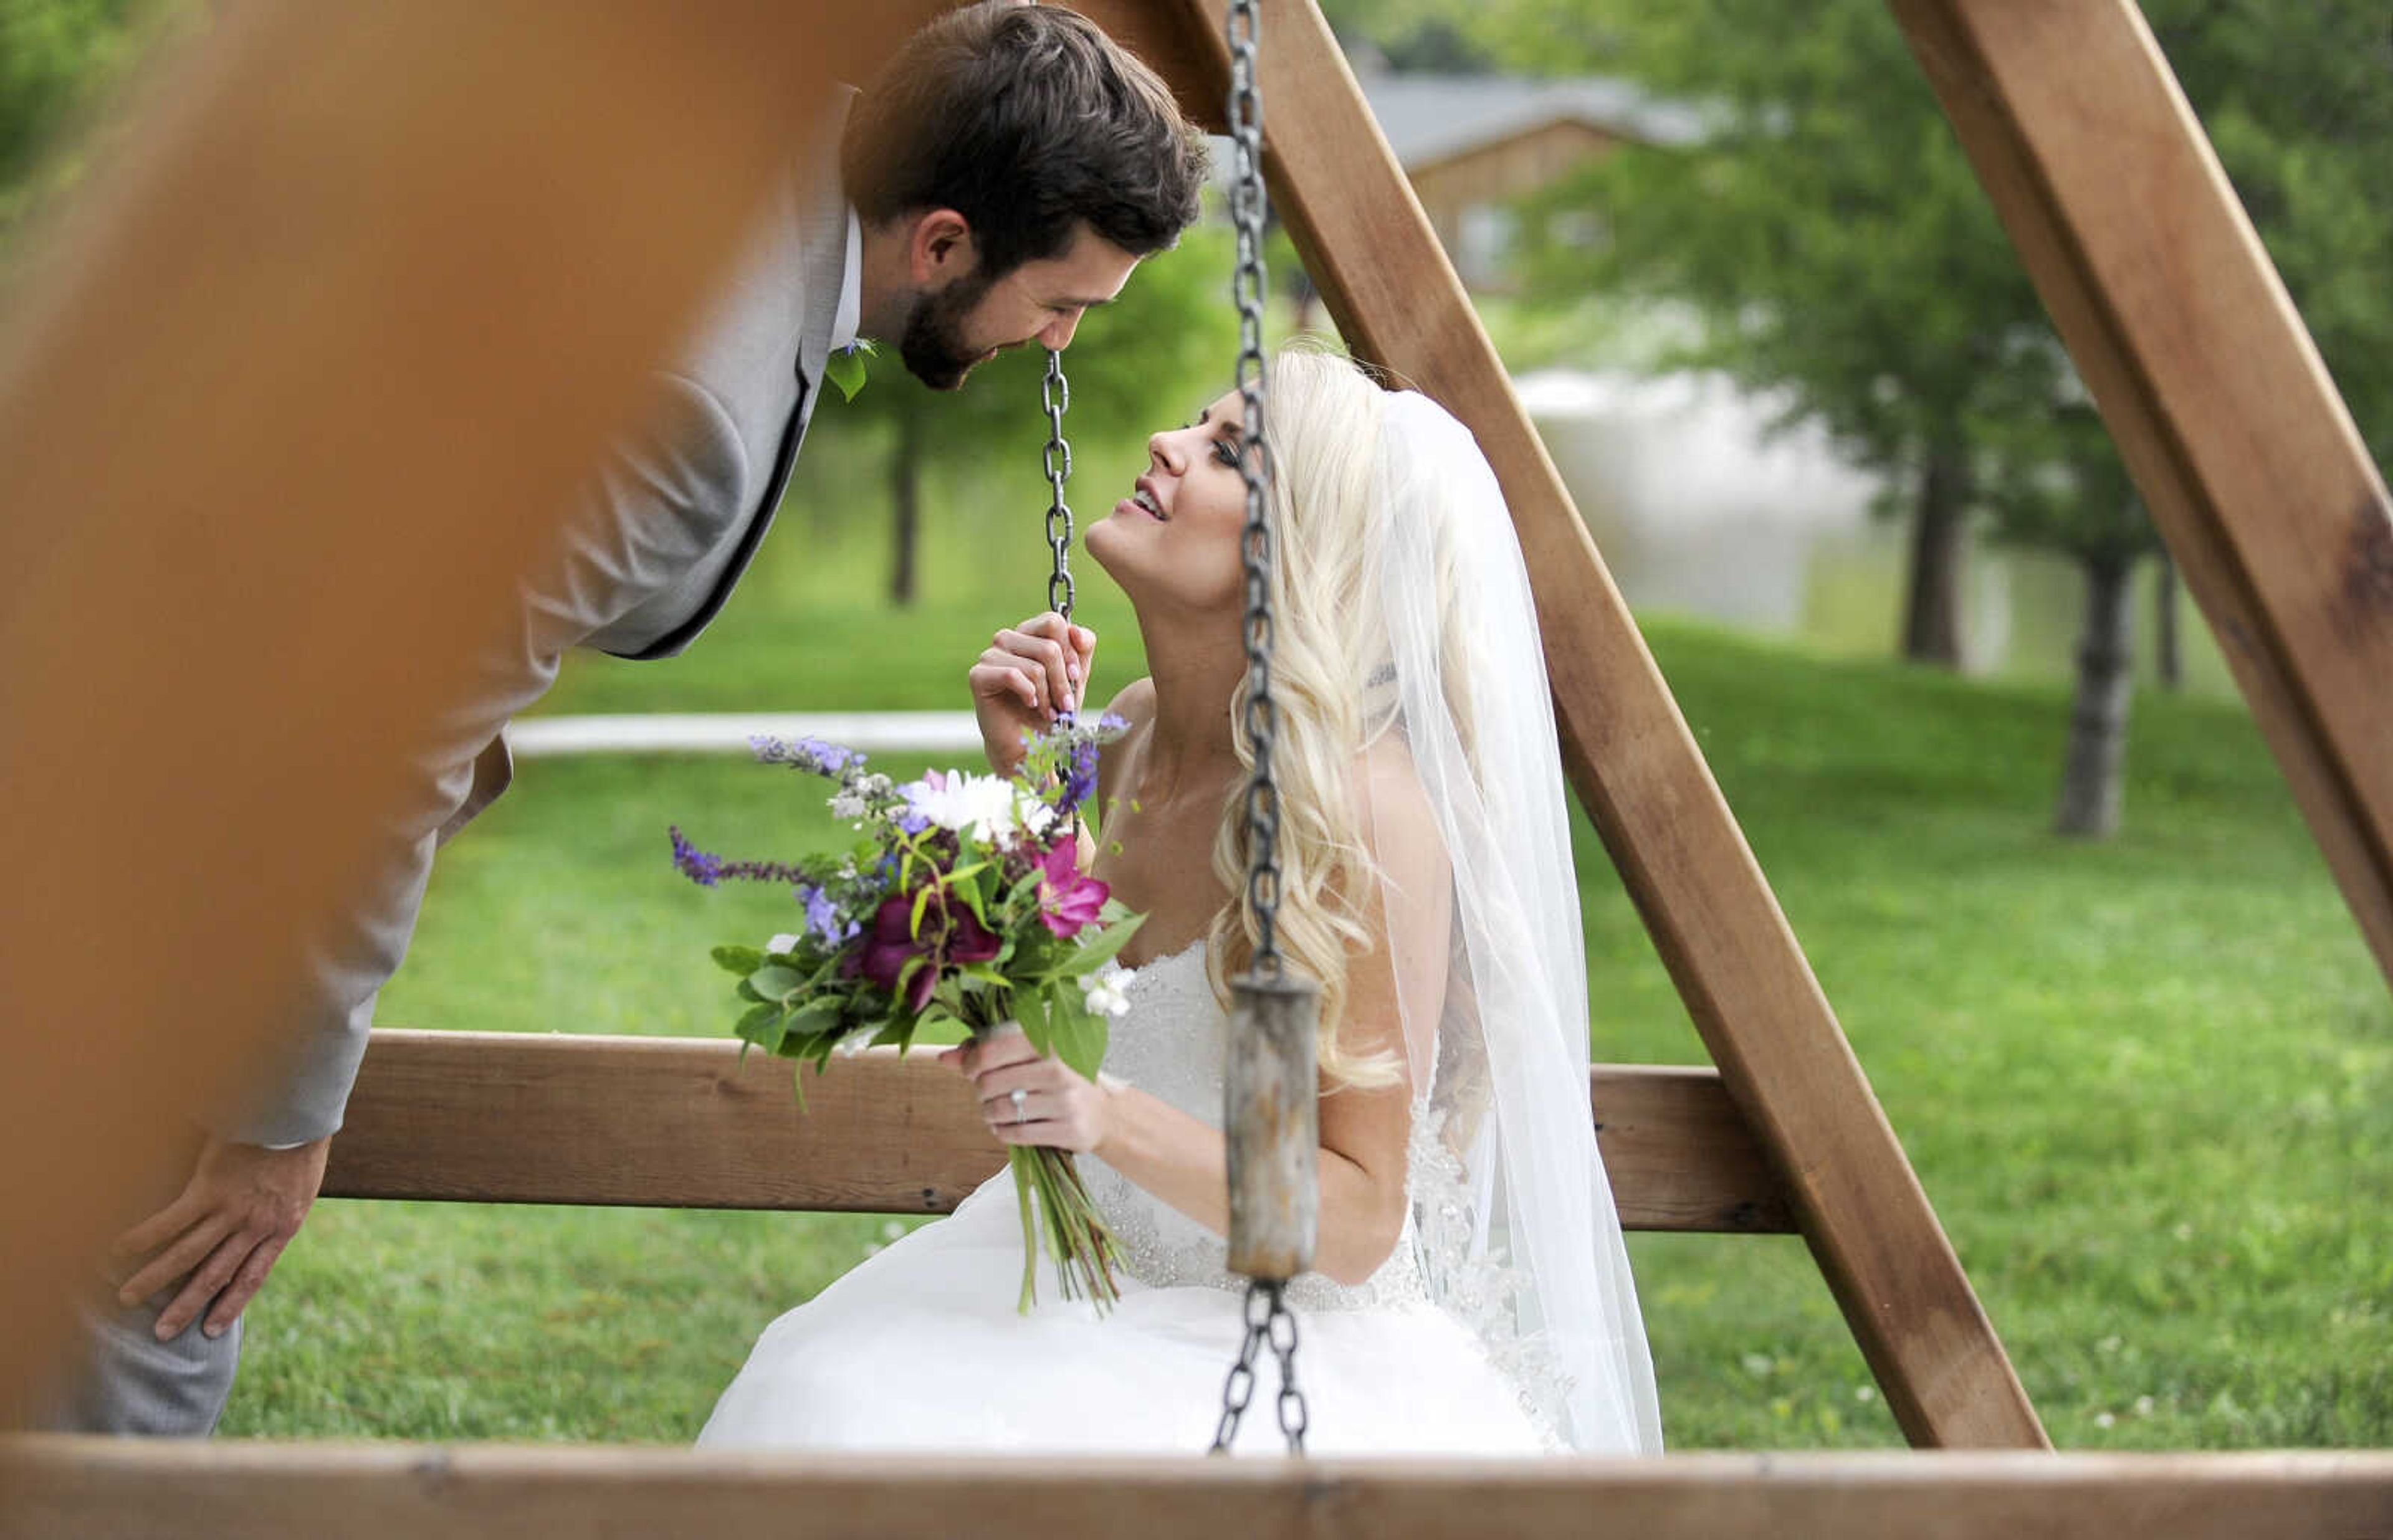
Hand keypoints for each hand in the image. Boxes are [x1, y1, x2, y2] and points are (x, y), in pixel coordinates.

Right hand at [109, 1134, 329, 1340]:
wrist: (300, 1115)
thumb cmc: (301, 1143)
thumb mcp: (303, 1185)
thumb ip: (280, 1207)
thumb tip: (258, 1221)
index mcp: (283, 1228)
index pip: (253, 1277)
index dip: (230, 1304)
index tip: (211, 1330)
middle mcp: (256, 1227)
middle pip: (214, 1275)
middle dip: (186, 1306)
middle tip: (161, 1333)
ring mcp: (232, 1211)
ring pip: (188, 1256)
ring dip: (155, 1279)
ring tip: (128, 1298)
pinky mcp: (210, 1189)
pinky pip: (170, 1221)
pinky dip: (143, 1237)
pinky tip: (119, 1250)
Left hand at [939, 1025, 1112, 1154]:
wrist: (1106, 1113)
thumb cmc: (1062, 1079)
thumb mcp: (1032, 1056)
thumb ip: (988, 1051)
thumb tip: (944, 1057)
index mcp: (1048, 1041)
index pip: (991, 1050)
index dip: (970, 1063)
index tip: (970, 1070)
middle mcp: (1057, 1069)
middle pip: (989, 1083)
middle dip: (981, 1092)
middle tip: (988, 1094)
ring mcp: (1064, 1101)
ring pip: (1000, 1110)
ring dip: (989, 1114)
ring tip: (997, 1111)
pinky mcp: (1067, 1129)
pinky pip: (1014, 1134)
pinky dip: (1002, 1131)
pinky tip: (1007, 1126)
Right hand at [969, 611, 1093, 776]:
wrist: (1030, 746)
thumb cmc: (1052, 709)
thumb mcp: (1076, 677)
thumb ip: (1082, 649)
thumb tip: (1076, 632)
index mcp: (1029, 633)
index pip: (1054, 622)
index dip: (1070, 651)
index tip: (1075, 677)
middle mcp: (1007, 639)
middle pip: (1049, 647)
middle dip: (1062, 681)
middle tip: (1064, 705)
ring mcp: (990, 655)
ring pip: (1034, 666)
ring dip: (1048, 694)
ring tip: (1048, 711)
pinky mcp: (978, 675)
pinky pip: (1012, 676)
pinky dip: (1029, 695)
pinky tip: (1031, 705)